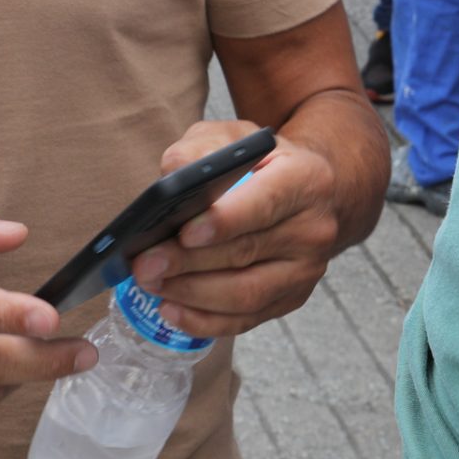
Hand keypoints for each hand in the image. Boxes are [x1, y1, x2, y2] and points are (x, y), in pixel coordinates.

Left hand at [128, 123, 342, 336]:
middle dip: (188, 262)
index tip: (184, 232)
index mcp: (305, 179)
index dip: (224, 222)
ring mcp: (306, 270)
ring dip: (191, 294)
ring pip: (245, 294)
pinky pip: (245, 320)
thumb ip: (201, 148)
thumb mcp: (231, 138)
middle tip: (144, 265)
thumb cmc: (257, 163)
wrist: (301, 192)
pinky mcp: (292, 299)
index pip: (264, 203)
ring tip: (150, 284)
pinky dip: (204, 320)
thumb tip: (172, 174)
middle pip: (246, 253)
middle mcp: (314, 229)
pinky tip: (171, 309)